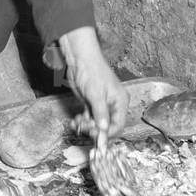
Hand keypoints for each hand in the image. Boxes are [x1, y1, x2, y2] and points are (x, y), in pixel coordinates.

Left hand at [57, 26, 128, 140]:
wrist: (80, 59)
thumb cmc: (92, 71)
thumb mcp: (96, 94)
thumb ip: (101, 113)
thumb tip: (104, 129)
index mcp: (120, 102)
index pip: (118, 125)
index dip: (107, 133)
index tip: (95, 135)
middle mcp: (113, 105)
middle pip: (107, 126)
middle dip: (95, 129)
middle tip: (83, 128)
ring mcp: (102, 105)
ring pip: (96, 123)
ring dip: (86, 126)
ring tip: (77, 123)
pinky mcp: (91, 104)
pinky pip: (89, 118)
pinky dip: (82, 121)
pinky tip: (75, 121)